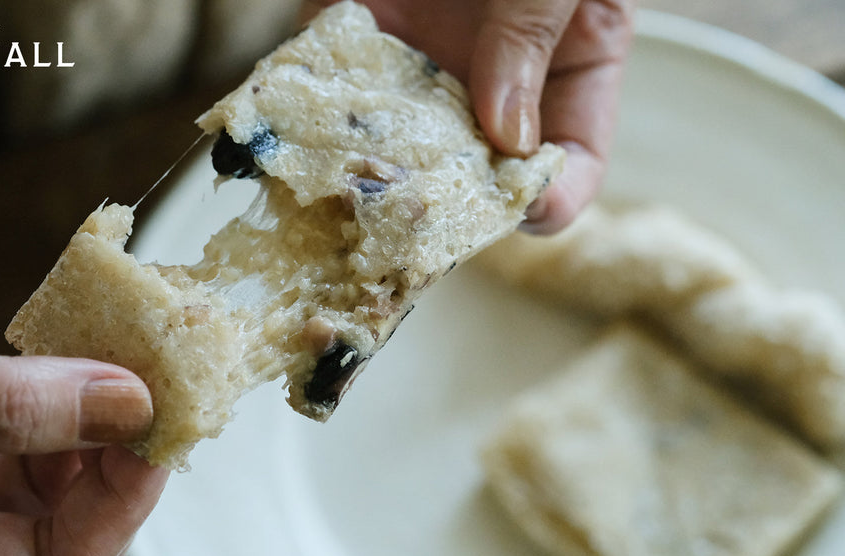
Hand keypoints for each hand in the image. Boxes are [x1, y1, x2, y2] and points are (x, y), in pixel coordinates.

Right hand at [0, 282, 166, 555]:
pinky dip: (66, 386)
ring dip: (103, 414)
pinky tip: (82, 344)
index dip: (120, 511)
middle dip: (125, 455)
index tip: (155, 424)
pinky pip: (30, 422)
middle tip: (165, 376)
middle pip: (75, 522)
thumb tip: (128, 402)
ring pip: (60, 468)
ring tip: (134, 350)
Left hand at [302, 0, 635, 232]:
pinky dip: (315, 111)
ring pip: (399, 142)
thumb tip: (509, 135)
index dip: (549, 196)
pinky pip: (337, 84)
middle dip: (445, 198)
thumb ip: (534, 32)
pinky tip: (298, 128)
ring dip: (370, 168)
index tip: (517, 209)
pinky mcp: (362, 30)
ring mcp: (424, 58)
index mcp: (568, 65)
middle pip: (474, 169)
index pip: (568, 160)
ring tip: (347, 181)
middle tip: (412, 212)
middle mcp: (494, 76)